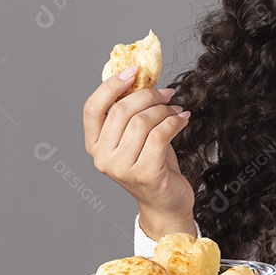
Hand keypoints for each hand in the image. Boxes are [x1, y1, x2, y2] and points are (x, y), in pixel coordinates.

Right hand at [82, 65, 193, 219]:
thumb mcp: (135, 136)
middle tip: (167, 93)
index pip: (92, 108)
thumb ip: (131, 113)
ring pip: (142, 122)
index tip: (133, 72)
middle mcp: (102, 158)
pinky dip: (175, 122)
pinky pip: (160, 135)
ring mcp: (122, 168)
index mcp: (94, 145)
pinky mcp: (145, 174)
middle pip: (121, 111)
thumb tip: (140, 78)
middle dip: (148, 96)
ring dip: (164, 110)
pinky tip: (183, 119)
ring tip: (176, 110)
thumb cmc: (152, 164)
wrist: (165, 202)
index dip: (111, 85)